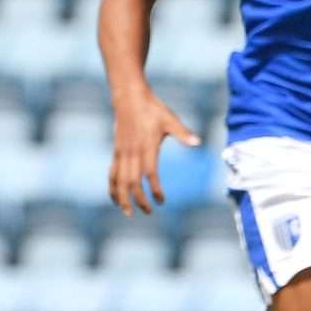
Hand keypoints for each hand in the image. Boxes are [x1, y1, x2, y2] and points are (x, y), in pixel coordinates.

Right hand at [110, 89, 199, 214]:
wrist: (128, 98)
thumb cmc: (152, 109)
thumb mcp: (170, 119)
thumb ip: (183, 133)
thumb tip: (198, 143)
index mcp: (147, 146)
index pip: (149, 174)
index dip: (154, 189)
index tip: (161, 201)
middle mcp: (132, 152)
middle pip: (132, 182)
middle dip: (138, 200)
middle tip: (147, 212)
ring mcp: (122, 153)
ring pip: (119, 180)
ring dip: (122, 198)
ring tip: (127, 213)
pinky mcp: (116, 152)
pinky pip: (112, 173)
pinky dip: (113, 187)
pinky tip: (116, 198)